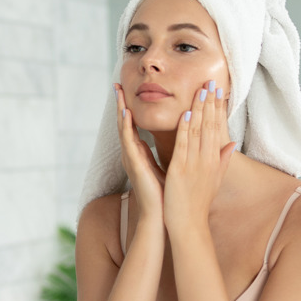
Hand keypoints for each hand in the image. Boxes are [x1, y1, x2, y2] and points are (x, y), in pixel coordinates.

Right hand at [114, 83, 164, 218]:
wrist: (162, 215)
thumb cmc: (167, 195)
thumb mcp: (171, 166)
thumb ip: (174, 150)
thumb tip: (183, 137)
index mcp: (141, 154)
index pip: (134, 127)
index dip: (130, 109)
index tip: (129, 93)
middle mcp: (133, 154)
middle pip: (124, 124)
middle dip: (120, 104)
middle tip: (117, 85)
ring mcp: (131, 159)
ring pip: (123, 128)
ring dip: (120, 109)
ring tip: (117, 92)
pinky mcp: (134, 164)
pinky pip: (128, 141)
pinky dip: (126, 126)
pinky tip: (125, 113)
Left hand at [163, 80, 235, 231]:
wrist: (189, 224)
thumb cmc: (198, 203)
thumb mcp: (214, 180)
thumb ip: (222, 160)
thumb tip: (232, 143)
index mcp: (214, 160)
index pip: (217, 128)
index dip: (217, 109)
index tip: (217, 91)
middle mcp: (207, 160)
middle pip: (210, 126)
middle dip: (210, 103)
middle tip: (211, 81)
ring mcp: (194, 164)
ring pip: (198, 132)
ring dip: (199, 110)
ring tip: (200, 90)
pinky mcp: (180, 170)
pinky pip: (184, 146)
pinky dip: (185, 130)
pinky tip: (186, 115)